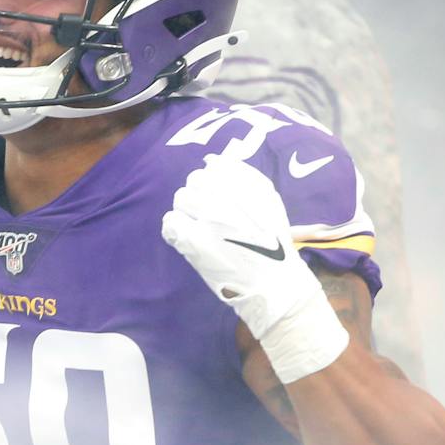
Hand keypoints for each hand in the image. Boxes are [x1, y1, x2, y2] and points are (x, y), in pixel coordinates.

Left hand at [160, 153, 349, 383]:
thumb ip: (244, 177)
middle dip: (200, 196)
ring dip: (188, 211)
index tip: (221, 199)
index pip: (214, 166)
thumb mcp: (269, 202)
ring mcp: (208, 219)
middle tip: (210, 217)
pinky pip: (170, 221)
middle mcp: (228, 197)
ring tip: (201, 229)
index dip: (214, 183)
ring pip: (180, 198)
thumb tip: (211, 160)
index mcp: (247, 186)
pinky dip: (176, 230)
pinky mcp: (193, 242)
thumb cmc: (272, 245)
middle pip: (195, 180)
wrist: (274, 284)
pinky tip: (190, 240)